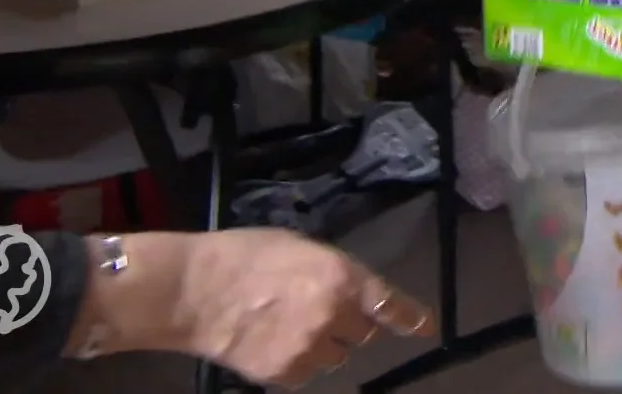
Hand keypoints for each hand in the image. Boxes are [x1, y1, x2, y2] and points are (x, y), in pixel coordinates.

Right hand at [175, 228, 430, 386]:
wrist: (195, 292)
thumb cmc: (245, 256)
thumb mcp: (299, 247)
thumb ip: (333, 272)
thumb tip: (352, 292)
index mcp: (340, 276)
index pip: (389, 303)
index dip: (412, 318)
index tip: (427, 328)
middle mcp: (333, 314)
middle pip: (362, 334)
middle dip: (348, 325)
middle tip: (317, 311)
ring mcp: (310, 347)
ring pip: (336, 357)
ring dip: (323, 345)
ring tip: (288, 326)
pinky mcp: (286, 373)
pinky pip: (306, 373)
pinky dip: (296, 363)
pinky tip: (272, 343)